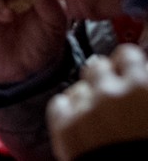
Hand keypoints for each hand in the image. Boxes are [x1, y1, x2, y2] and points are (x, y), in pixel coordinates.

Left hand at [48, 44, 147, 160]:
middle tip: (112, 93)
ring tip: (98, 113)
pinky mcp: (65, 126)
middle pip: (99, 65)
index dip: (128, 65)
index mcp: (145, 87)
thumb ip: (146, 91)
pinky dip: (70, 110)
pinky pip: (62, 103)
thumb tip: (140, 84)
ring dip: (88, 94)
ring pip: (80, 84)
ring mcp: (87, 107)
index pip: (127, 54)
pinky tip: (81, 122)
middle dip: (104, 76)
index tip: (128, 73)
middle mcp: (115, 91)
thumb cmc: (146, 148)